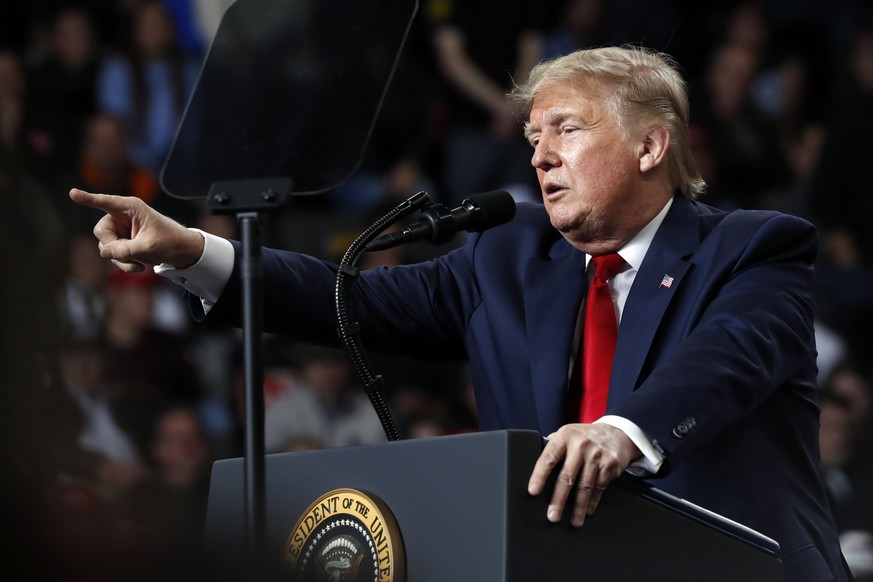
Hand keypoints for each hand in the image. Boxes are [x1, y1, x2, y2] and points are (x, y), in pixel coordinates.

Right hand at [69, 188, 203, 271]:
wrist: (180, 251)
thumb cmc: (169, 241)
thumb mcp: (149, 247)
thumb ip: (126, 250)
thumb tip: (104, 252)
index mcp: (131, 207)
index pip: (105, 202)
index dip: (88, 199)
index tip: (72, 193)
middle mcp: (121, 215)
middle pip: (101, 232)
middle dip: (114, 247)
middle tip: (132, 256)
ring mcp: (119, 229)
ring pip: (106, 246)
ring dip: (121, 259)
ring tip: (140, 264)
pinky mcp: (121, 242)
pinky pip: (112, 254)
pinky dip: (124, 263)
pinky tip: (140, 266)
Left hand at [528, 423, 640, 526]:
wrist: (617, 433)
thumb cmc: (585, 437)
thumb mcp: (567, 434)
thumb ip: (554, 446)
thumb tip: (535, 463)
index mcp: (564, 436)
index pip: (548, 458)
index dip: (539, 476)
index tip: (533, 492)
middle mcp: (580, 445)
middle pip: (566, 477)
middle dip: (559, 499)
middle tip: (552, 516)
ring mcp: (596, 455)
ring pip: (584, 486)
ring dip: (578, 507)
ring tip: (573, 521)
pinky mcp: (610, 465)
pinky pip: (599, 488)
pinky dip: (592, 502)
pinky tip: (587, 511)